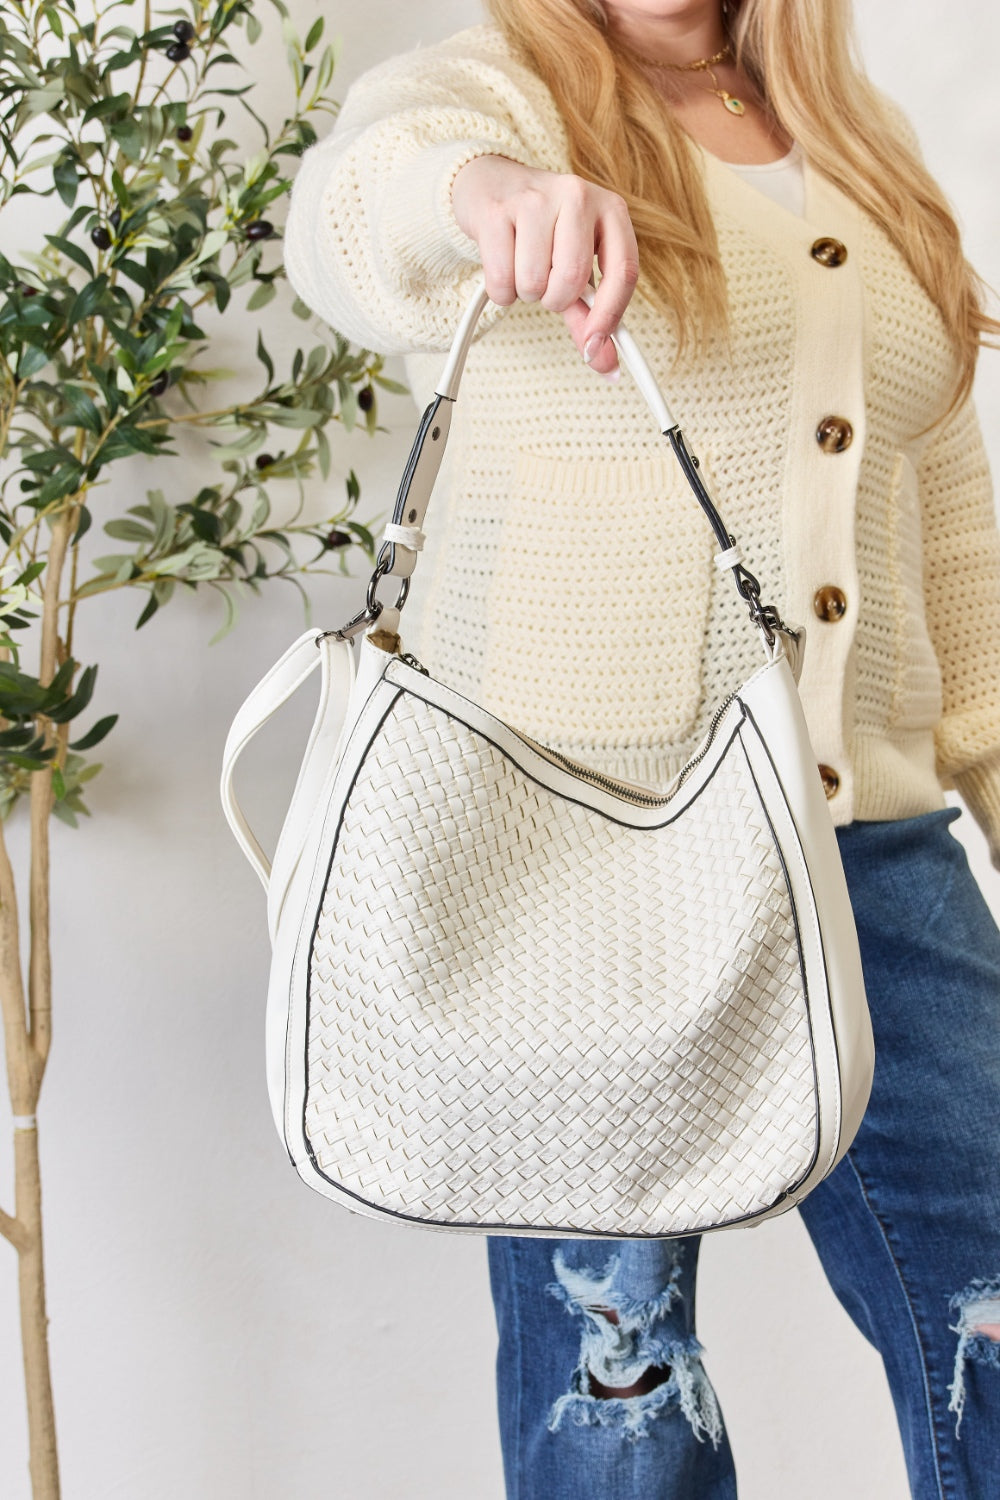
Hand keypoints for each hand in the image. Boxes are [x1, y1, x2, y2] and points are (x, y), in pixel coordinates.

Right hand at [451, 155, 639, 377]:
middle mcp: (577, 195)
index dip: (610, 316)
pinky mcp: (497, 211)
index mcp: (610, 210)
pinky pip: (501, 278)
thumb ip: (590, 317)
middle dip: (555, 301)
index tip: (595, 347)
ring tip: (523, 269)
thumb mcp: (575, 266)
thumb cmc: (543, 234)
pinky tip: (502, 266)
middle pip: (572, 279)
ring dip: (526, 293)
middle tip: (547, 287)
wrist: (492, 184)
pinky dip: (501, 290)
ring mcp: (535, 198)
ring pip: (534, 282)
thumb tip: (606, 364)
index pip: (624, 271)